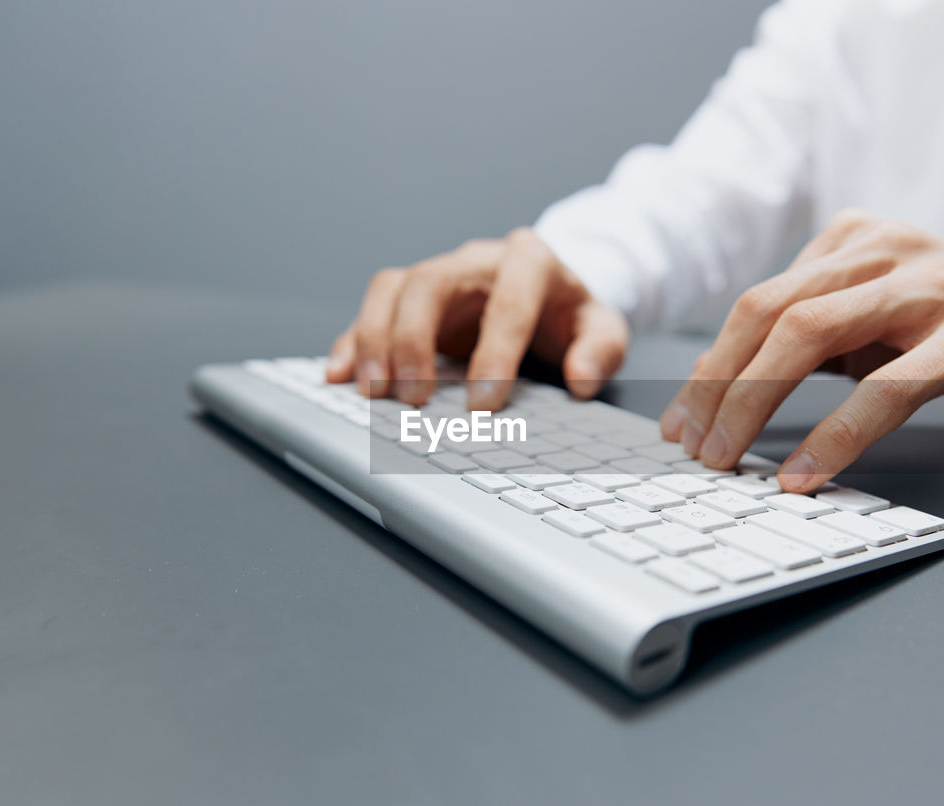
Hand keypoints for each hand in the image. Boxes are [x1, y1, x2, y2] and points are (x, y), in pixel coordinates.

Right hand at [325, 228, 628, 409]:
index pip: (508, 302)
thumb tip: (581, 377)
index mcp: (529, 261)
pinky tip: (339, 375)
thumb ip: (600, 351)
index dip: (494, 355)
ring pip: (392, 290)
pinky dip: (351, 341)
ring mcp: (439, 276)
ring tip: (373, 392)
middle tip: (413, 398)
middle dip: (414, 340)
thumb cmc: (571, 315)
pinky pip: (371, 308)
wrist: (551, 293)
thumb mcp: (604, 329)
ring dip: (374, 340)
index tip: (485, 406)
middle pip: (430, 283)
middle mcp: (476, 261)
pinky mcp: (411, 298)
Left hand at [659, 209, 943, 491]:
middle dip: (718, 385)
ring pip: (811, 334)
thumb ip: (813, 340)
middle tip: (693, 448)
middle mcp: (881, 248)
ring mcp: (929, 285)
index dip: (709, 368)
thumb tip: (727, 395)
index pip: (756, 304)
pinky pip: (888, 388)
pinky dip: (836, 434)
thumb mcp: (877, 317)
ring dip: (754, 403)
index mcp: (849, 240)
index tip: (678, 424)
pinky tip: (806, 471)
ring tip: (727, 459)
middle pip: (767, 313)